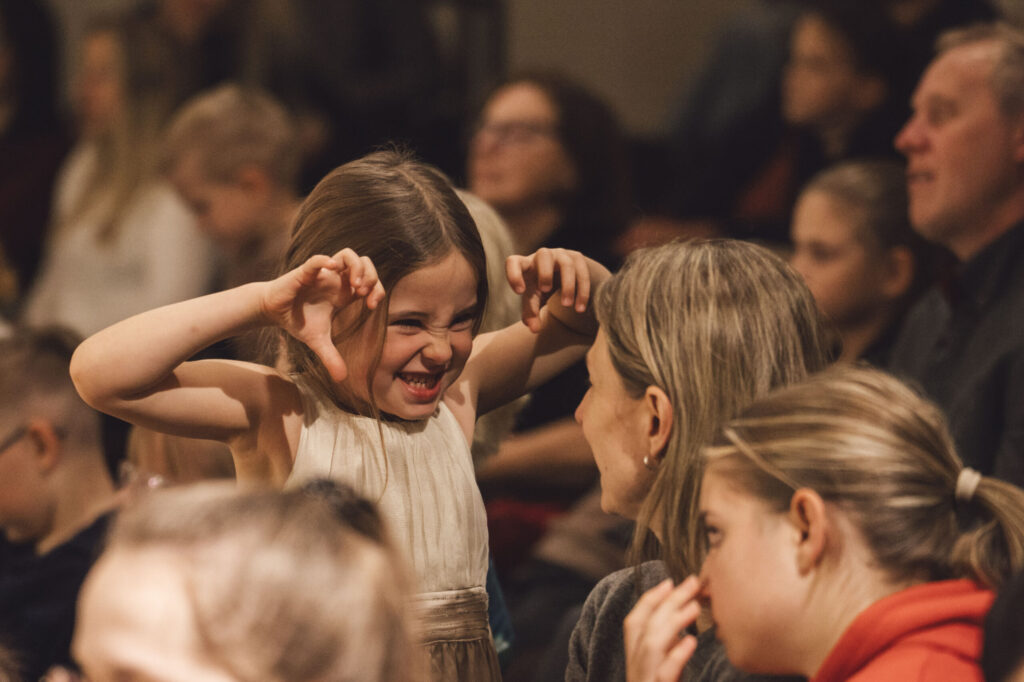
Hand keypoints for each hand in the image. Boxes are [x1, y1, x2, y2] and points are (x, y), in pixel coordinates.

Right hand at [260, 249, 384, 381]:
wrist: (273, 312)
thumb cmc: (298, 321)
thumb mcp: (318, 342)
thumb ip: (331, 357)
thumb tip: (342, 378)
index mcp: (345, 293)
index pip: (371, 280)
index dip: (377, 289)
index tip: (370, 305)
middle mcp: (337, 280)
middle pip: (364, 262)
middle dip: (371, 275)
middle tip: (364, 292)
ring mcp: (323, 273)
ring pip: (347, 254)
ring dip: (356, 267)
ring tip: (354, 285)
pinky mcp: (305, 272)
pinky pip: (318, 259)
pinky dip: (326, 260)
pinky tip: (332, 269)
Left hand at [506, 248, 590, 332]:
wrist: (563, 276)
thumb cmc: (541, 288)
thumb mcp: (534, 300)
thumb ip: (531, 313)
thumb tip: (534, 329)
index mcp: (526, 265)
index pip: (513, 262)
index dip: (514, 274)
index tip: (519, 292)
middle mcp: (543, 256)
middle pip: (543, 255)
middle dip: (545, 273)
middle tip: (545, 290)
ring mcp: (561, 255)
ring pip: (566, 264)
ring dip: (568, 285)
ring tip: (567, 305)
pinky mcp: (577, 258)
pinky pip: (582, 272)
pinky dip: (582, 290)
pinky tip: (580, 308)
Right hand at [624, 576, 702, 681]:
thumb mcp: (663, 672)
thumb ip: (667, 651)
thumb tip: (682, 628)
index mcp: (635, 661)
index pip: (634, 623)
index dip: (649, 600)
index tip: (669, 582)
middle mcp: (636, 669)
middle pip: (645, 627)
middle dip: (668, 601)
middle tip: (693, 582)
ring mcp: (645, 680)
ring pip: (651, 645)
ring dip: (673, 621)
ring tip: (695, 606)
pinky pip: (664, 674)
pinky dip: (676, 656)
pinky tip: (691, 641)